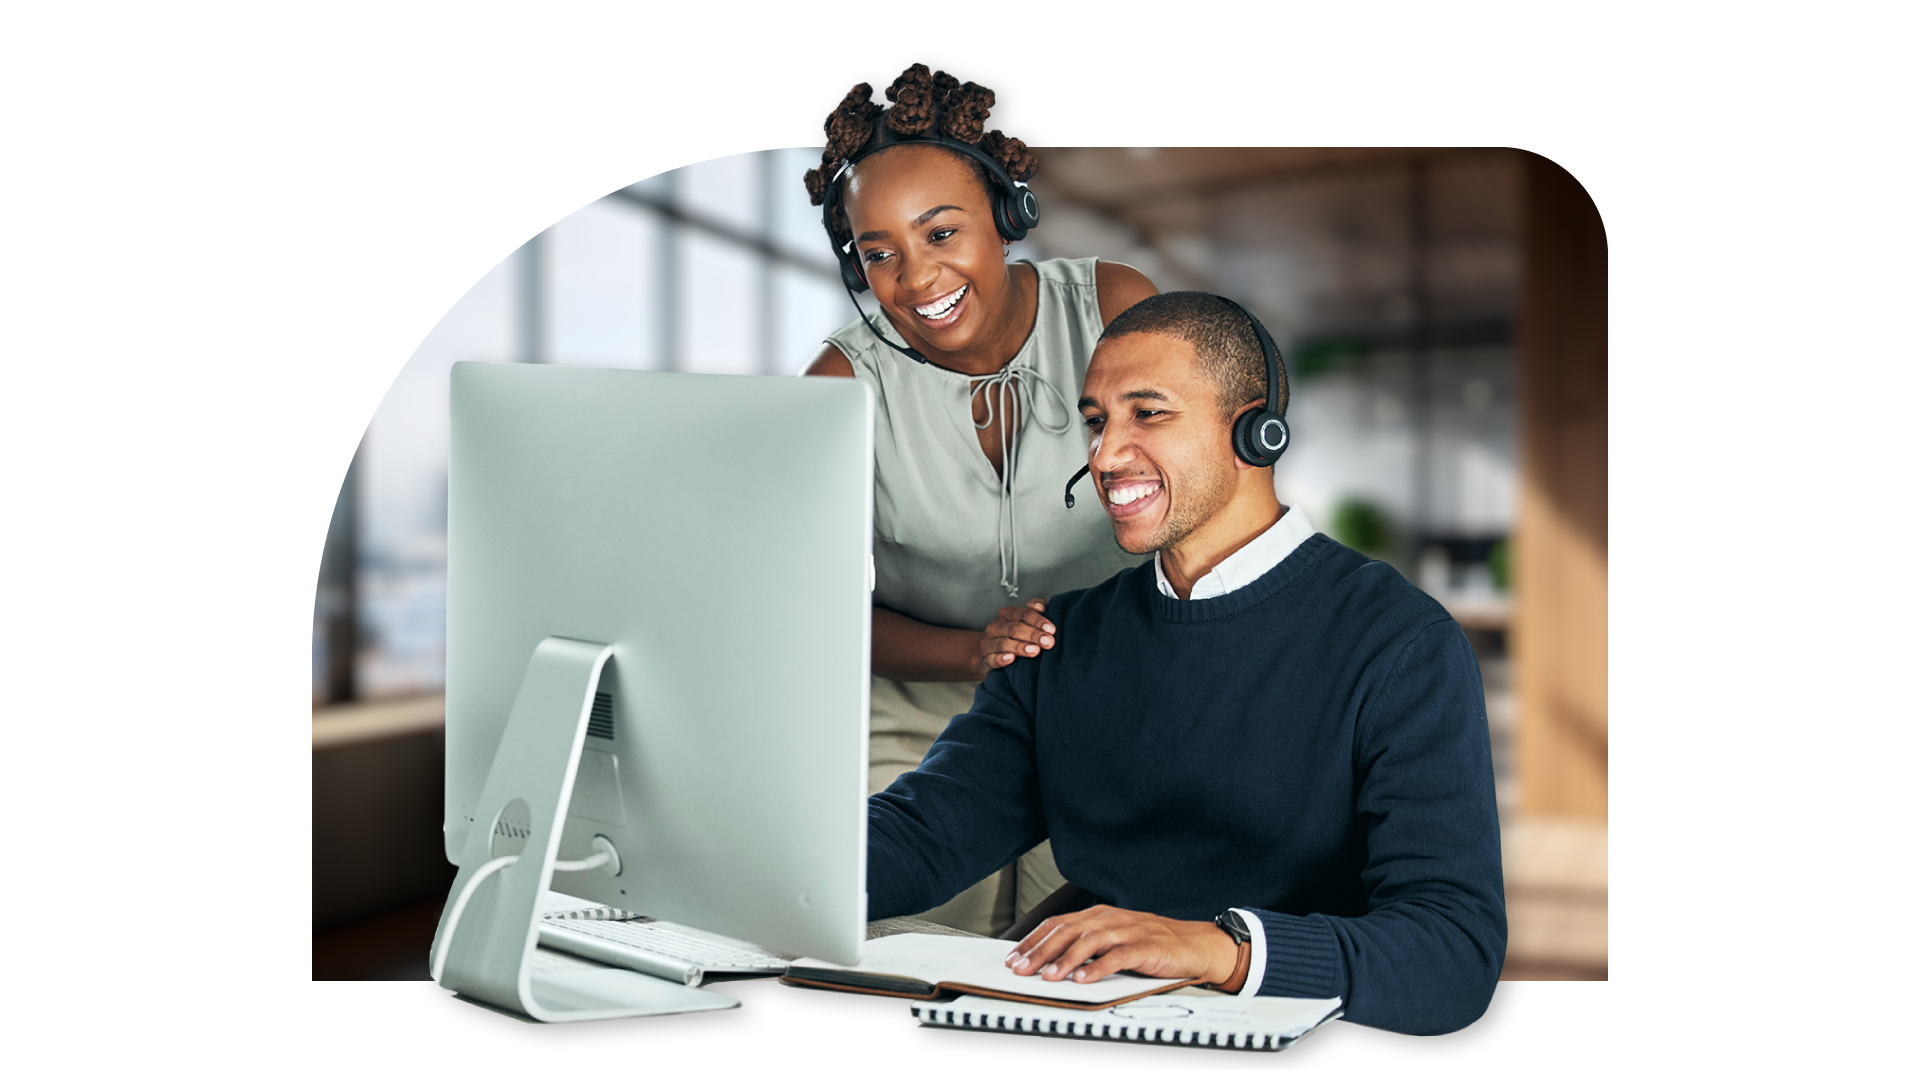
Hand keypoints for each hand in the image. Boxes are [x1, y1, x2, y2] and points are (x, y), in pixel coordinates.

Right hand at [977, 598, 1054, 673]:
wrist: (989, 654)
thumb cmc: (1013, 636)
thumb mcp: (1022, 621)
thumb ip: (1033, 611)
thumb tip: (1041, 607)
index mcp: (1006, 615)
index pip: (1023, 614)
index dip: (1038, 621)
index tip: (1051, 630)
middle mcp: (995, 627)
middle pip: (1015, 628)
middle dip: (1033, 635)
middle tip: (1048, 642)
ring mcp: (988, 643)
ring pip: (1003, 643)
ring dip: (1020, 647)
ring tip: (1035, 651)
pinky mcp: (985, 660)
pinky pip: (991, 659)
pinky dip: (1001, 659)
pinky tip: (1011, 659)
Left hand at [1002, 905, 1240, 987]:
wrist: (1196, 945)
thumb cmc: (1152, 946)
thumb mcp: (1114, 941)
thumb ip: (1087, 947)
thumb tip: (1050, 963)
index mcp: (1099, 916)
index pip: (1058, 924)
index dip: (1033, 940)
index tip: (1013, 958)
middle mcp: (1110, 919)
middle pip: (1068, 931)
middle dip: (1041, 951)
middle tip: (1021, 969)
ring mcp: (1129, 931)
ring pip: (1089, 941)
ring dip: (1065, 959)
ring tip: (1048, 976)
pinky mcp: (1147, 947)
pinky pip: (1118, 956)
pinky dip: (1098, 968)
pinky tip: (1083, 979)